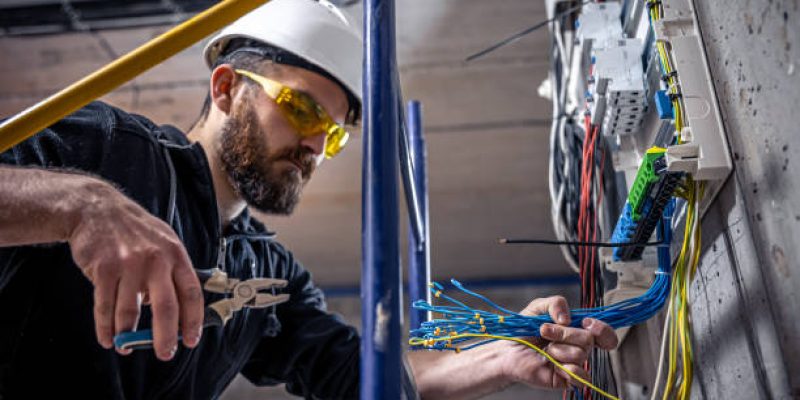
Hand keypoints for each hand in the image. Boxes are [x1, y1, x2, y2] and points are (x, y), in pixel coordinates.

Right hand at [67, 181, 203, 359]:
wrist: (96, 208)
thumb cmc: (134, 230)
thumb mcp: (164, 242)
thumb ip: (172, 272)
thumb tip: (178, 309)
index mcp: (175, 254)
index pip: (191, 293)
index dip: (193, 320)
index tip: (191, 340)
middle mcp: (156, 260)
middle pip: (166, 307)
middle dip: (165, 336)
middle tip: (165, 353)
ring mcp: (129, 264)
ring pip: (130, 312)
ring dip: (128, 335)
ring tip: (127, 347)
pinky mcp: (104, 269)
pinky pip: (105, 306)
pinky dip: (105, 327)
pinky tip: (108, 338)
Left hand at [500, 296, 617, 388]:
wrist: (507, 350)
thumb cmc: (523, 330)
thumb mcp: (538, 307)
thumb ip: (556, 303)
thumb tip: (567, 318)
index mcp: (577, 330)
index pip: (604, 333)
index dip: (601, 328)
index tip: (586, 323)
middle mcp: (579, 347)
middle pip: (589, 339)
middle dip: (564, 333)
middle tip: (545, 332)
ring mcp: (574, 364)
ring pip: (580, 354)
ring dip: (558, 349)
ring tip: (545, 350)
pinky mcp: (567, 379)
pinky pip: (581, 377)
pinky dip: (567, 368)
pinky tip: (553, 364)